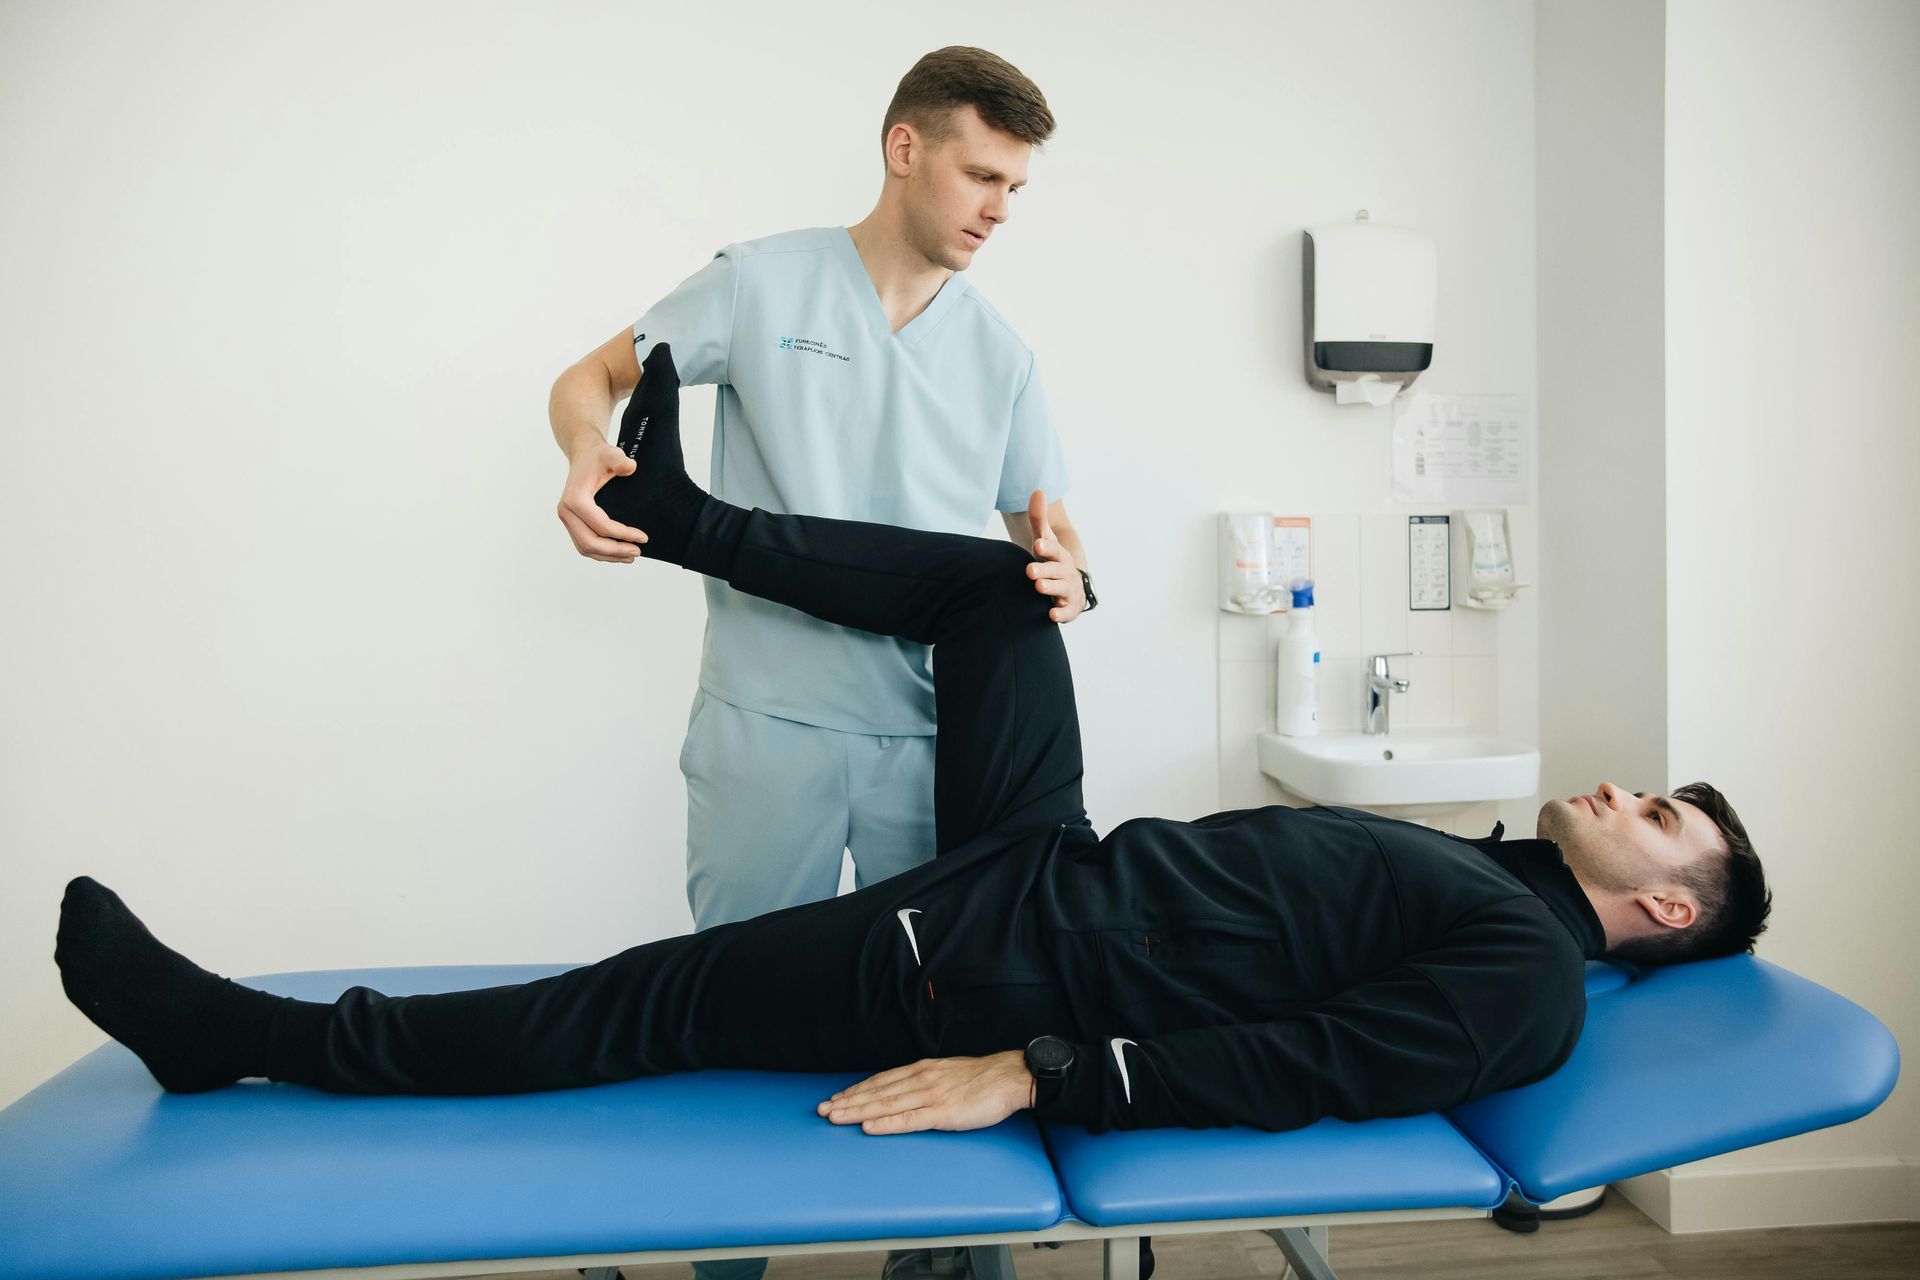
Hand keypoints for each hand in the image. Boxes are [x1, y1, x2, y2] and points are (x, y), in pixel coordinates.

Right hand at [557, 442, 649, 562]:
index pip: (600, 525)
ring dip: (608, 556)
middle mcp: (566, 511)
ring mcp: (567, 519)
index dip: (623, 534)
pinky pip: (584, 545)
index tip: (643, 537)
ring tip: (631, 556)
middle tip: (638, 551)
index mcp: (575, 498)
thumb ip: (619, 460)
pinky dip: (600, 553)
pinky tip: (618, 554)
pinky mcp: (571, 524)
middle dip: (615, 550)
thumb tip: (631, 467)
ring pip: (585, 547)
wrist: (584, 457)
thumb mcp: (610, 454)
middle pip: (590, 542)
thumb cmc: (598, 457)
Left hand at [816, 1051, 1033, 1134]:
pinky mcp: (942, 1112)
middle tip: (823, 1109)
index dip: (856, 1090)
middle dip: (848, 1101)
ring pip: (886, 1104)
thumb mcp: (946, 1073)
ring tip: (836, 1117)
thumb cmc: (980, 1079)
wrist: (1008, 1077)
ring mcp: (930, 1095)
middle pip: (877, 1092)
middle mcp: (921, 1079)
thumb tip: (904, 1090)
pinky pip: (909, 1119)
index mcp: (921, 1070)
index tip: (836, 1097)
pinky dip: (886, 1124)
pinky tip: (869, 1127)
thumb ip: (924, 1081)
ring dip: (858, 1111)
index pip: (881, 1081)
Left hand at [1020, 490, 1085, 622]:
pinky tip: (1051, 614)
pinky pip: (1066, 612)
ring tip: (1038, 587)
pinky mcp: (1068, 609)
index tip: (1037, 543)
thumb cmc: (1052, 562)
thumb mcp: (1044, 542)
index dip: (1046, 547)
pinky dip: (1061, 613)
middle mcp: (1066, 572)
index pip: (1053, 549)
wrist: (1071, 589)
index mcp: (1059, 555)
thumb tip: (1038, 490)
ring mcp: (1068, 590)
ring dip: (1050, 587)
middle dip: (1045, 569)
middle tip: (1029, 570)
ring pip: (1061, 589)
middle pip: (1056, 570)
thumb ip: (1038, 520)